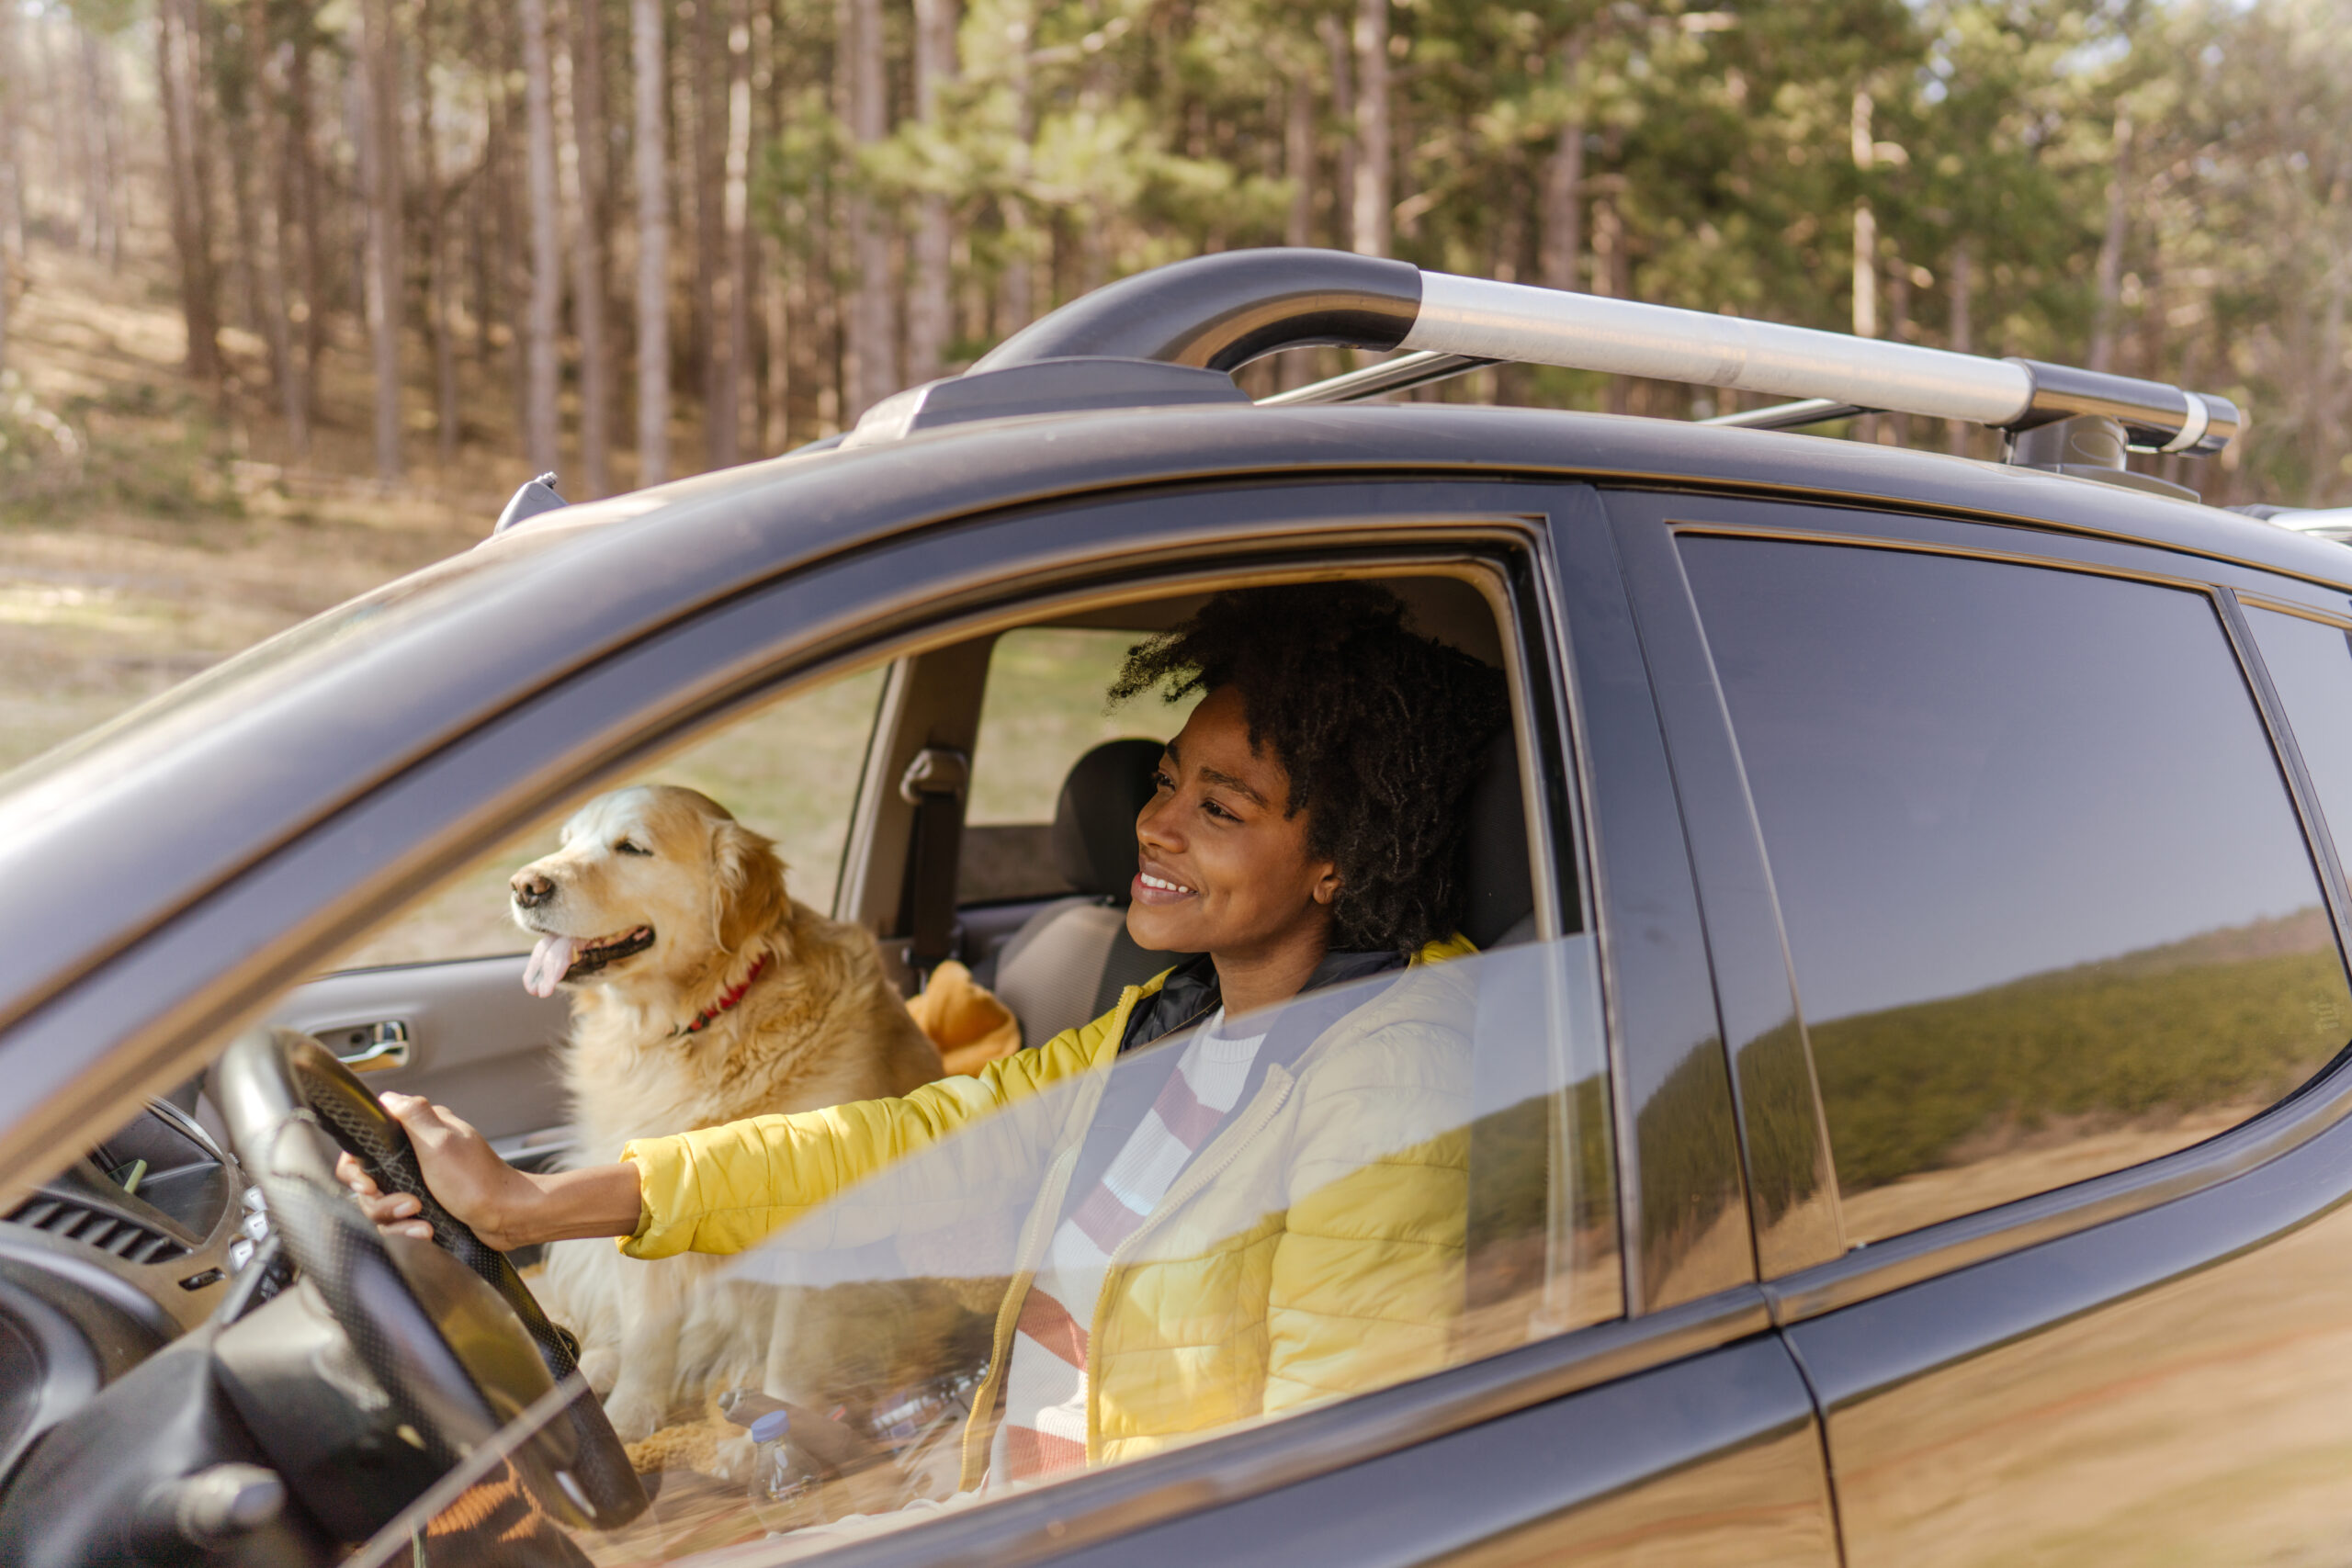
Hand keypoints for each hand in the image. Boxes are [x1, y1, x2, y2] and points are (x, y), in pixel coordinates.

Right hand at [335, 1092, 544, 1251]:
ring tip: (421, 1221)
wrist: (508, 1217)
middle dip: (380, 1200)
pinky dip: (408, 1229)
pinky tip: (425, 1231)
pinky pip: (398, 1221)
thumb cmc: (478, 1181)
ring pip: (380, 1205)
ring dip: (395, 1219)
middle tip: (408, 1205)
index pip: (365, 1146)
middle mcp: (416, 1155)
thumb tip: (386, 1098)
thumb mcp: (441, 1143)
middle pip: (367, 1182)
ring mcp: (419, 1183)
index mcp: (420, 1133)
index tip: (368, 1184)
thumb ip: (413, 1116)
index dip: (356, 1168)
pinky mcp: (424, 1206)